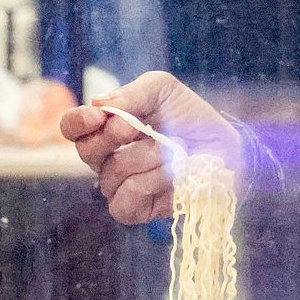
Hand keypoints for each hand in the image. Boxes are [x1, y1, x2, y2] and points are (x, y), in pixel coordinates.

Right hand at [60, 71, 242, 223]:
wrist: (226, 148)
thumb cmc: (191, 118)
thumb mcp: (163, 90)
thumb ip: (130, 93)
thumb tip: (99, 106)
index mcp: (107, 128)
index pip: (73, 128)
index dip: (78, 122)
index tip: (98, 116)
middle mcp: (108, 158)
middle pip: (86, 152)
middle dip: (112, 137)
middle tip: (137, 129)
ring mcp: (121, 185)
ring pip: (111, 175)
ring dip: (146, 158)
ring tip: (173, 151)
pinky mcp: (137, 210)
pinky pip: (124, 202)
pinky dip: (149, 185)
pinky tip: (170, 176)